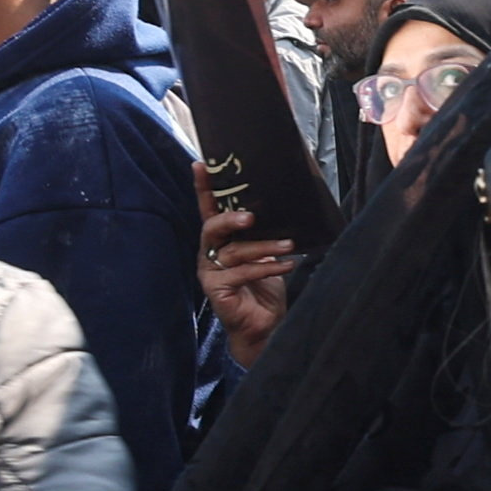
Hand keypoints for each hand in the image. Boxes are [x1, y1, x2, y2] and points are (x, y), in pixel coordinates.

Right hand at [198, 197, 298, 364]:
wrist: (265, 326)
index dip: (204, 188)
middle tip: (250, 217)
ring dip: (264, 246)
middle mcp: (209, 253)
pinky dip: (267, 267)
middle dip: (229, 218)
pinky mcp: (216, 290)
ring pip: (234, 252)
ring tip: (289, 244)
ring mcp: (209, 272)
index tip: (201, 165)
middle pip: (212, 227)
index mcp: (219, 241)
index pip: (209, 210)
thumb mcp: (266, 254)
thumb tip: (281, 207)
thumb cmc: (264, 288)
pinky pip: (242, 273)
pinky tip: (287, 264)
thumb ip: (264, 234)